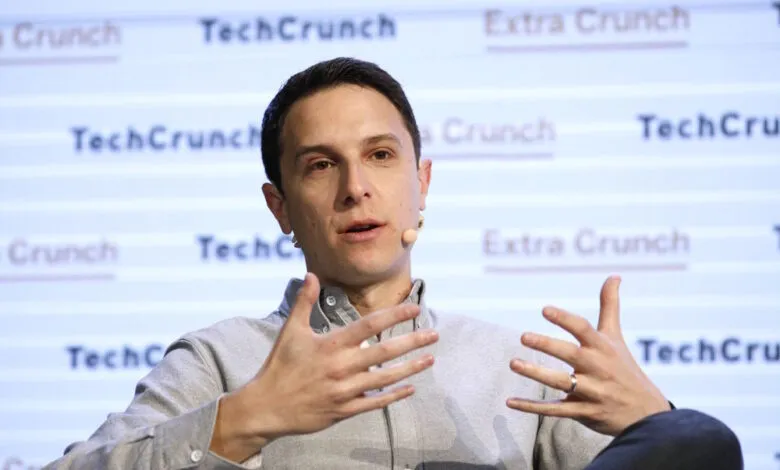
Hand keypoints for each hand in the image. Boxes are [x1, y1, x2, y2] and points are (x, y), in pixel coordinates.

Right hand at [215, 272, 438, 458]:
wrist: (266, 407)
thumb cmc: (279, 367)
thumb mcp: (290, 331)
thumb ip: (304, 302)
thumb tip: (310, 275)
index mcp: (331, 345)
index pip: (370, 325)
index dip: (395, 316)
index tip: (414, 310)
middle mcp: (341, 367)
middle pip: (385, 352)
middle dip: (413, 342)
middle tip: (434, 334)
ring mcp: (345, 391)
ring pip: (385, 378)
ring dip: (410, 368)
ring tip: (430, 359)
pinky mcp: (344, 410)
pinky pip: (375, 403)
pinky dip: (394, 395)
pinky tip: (410, 388)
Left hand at [506, 276, 669, 435]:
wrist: (646, 413)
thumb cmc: (624, 368)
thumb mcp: (616, 337)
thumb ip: (609, 306)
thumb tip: (614, 275)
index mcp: (602, 347)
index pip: (583, 329)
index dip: (564, 318)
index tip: (544, 309)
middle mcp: (597, 368)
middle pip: (570, 354)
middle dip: (547, 345)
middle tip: (523, 336)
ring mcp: (591, 391)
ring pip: (560, 382)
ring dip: (536, 373)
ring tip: (513, 363)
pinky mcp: (584, 412)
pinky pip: (555, 410)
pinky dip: (532, 407)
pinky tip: (510, 401)